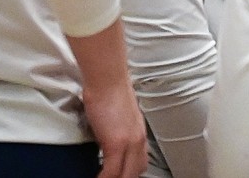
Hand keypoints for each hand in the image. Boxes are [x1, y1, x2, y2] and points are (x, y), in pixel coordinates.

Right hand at [67, 20, 146, 177]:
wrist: (108, 80)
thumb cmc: (111, 91)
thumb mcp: (121, 115)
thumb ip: (119, 130)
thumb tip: (109, 138)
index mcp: (139, 133)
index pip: (141, 162)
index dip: (131, 173)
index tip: (121, 175)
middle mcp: (138, 140)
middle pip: (136, 171)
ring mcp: (129, 143)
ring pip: (126, 175)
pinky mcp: (116, 144)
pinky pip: (111, 173)